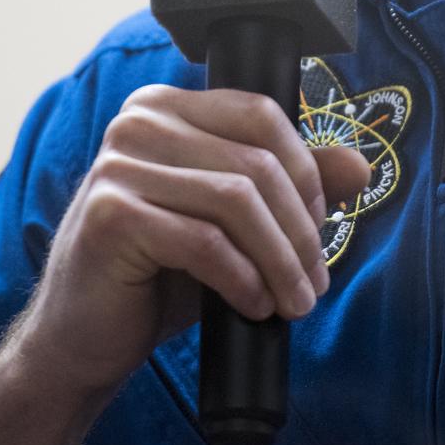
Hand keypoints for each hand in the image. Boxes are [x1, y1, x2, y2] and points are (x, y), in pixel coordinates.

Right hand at [20, 85, 370, 396]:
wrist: (84, 338)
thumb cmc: (160, 273)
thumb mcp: (232, 222)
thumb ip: (289, 185)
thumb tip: (361, 166)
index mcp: (166, 105)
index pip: (261, 113)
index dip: (305, 169)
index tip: (324, 223)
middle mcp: (138, 122)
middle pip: (254, 162)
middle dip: (300, 229)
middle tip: (315, 281)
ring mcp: (118, 165)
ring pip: (236, 202)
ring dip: (280, 260)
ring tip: (296, 301)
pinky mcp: (110, 216)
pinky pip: (204, 242)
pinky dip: (243, 279)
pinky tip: (255, 306)